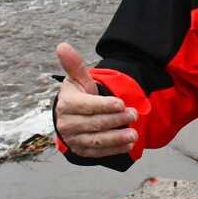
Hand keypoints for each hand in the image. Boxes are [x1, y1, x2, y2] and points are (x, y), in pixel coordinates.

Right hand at [54, 42, 138, 157]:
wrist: (73, 115)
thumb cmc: (79, 94)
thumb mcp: (78, 79)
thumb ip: (74, 65)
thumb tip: (62, 46)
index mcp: (66, 104)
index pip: (86, 106)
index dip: (104, 106)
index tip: (121, 103)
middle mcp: (66, 123)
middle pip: (94, 123)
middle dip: (116, 120)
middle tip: (135, 114)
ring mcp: (73, 139)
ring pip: (96, 140)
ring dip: (116, 138)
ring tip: (133, 135)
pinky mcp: (80, 151)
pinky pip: (98, 152)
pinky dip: (113, 150)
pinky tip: (128, 145)